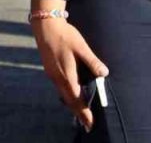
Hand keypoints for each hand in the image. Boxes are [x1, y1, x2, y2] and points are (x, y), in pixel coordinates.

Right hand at [31, 1, 106, 132]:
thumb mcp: (81, 47)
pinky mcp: (50, 69)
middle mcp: (57, 78)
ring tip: (80, 113)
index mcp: (66, 75)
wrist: (45, 25)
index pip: (76, 99)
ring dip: (72, 105)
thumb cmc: (64, 35)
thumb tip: (104, 74)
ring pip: (63, 95)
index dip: (84, 112)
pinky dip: (67, 95)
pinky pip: (60, 88)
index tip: (90, 123)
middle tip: (87, 124)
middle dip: (78, 113)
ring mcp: (52, 74)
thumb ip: (92, 61)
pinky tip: (71, 94)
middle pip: (69, 100)